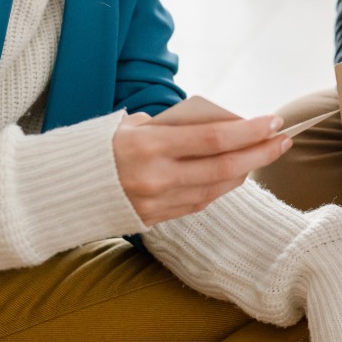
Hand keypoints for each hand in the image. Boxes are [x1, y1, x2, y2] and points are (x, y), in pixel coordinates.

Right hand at [111, 112, 291, 225]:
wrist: (57, 189)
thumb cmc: (96, 146)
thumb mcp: (130, 125)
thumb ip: (171, 127)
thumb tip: (214, 127)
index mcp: (149, 146)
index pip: (214, 138)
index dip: (250, 131)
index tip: (274, 120)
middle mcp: (156, 178)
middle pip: (224, 166)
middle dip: (261, 153)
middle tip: (284, 140)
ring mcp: (156, 203)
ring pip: (216, 188)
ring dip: (245, 171)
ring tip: (261, 154)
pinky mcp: (153, 221)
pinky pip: (198, 203)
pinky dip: (220, 187)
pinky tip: (234, 173)